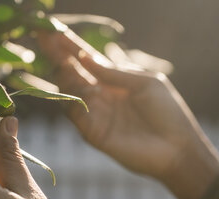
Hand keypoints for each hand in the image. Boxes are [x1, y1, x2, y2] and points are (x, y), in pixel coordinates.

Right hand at [38, 31, 218, 198]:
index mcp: (112, 80)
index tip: (50, 29)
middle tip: (41, 37)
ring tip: (64, 61)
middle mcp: (99, 95)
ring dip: (65, 75)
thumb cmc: (167, 112)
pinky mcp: (93, 133)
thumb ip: (114, 72)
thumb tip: (84, 57)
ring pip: (69, 91)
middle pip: (71, 72)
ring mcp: (94, 114)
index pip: (84, 59)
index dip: (68, 45)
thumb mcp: (144, 83)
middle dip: (56, 55)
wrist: (177, 148)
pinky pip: (76, 114)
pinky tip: (79, 87)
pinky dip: (73, 100)